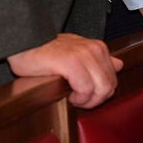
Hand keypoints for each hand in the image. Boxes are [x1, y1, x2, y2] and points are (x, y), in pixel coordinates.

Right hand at [7, 33, 123, 108]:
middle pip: (110, 86)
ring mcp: (84, 55)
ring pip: (102, 89)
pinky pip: (85, 88)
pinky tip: (67, 94)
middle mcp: (95, 50)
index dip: (100, 94)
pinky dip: (78, 97)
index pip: (113, 79)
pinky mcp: (71, 62)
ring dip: (87, 101)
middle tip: (78, 100)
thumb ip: (99, 60)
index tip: (85, 96)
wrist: (24, 42)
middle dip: (96, 100)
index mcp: (98, 48)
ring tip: (73, 98)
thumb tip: (118, 65)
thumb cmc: (47, 51)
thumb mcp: (78, 52)